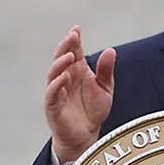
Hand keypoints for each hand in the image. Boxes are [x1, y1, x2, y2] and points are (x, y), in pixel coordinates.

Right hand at [45, 26, 114, 162]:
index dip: (73, 40)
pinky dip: (57, 83)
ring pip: (54, 73)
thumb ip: (106, 71)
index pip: (72, 52)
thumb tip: (110, 50)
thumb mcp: (105, 89)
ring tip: (70, 55)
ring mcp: (57, 91)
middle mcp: (65, 78)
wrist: (86, 136)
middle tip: (72, 36)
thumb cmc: (93, 111)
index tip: (77, 29)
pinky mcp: (53, 106)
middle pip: (61, 58)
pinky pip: (52, 92)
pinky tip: (65, 76)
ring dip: (60, 63)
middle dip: (65, 46)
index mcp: (76, 71)